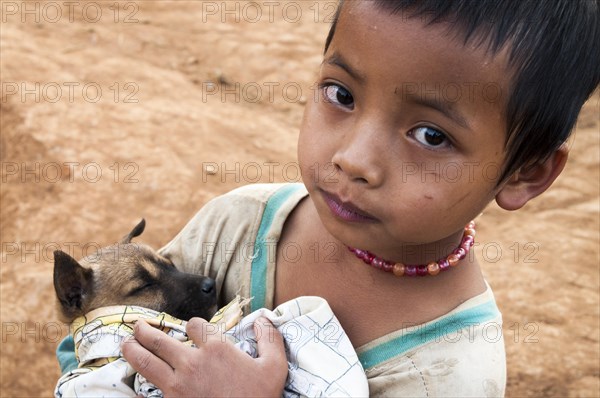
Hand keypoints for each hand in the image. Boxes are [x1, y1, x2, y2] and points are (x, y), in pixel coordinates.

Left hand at [121, 317, 287, 396]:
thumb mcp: (274, 366)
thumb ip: (270, 338)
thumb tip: (263, 319)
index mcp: (216, 349)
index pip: (195, 325)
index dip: (194, 324)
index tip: (194, 329)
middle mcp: (192, 362)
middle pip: (161, 339)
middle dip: (146, 330)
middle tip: (138, 326)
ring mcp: (178, 385)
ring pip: (147, 361)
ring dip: (133, 350)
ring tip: (126, 343)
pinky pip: (146, 395)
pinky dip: (135, 391)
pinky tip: (129, 388)